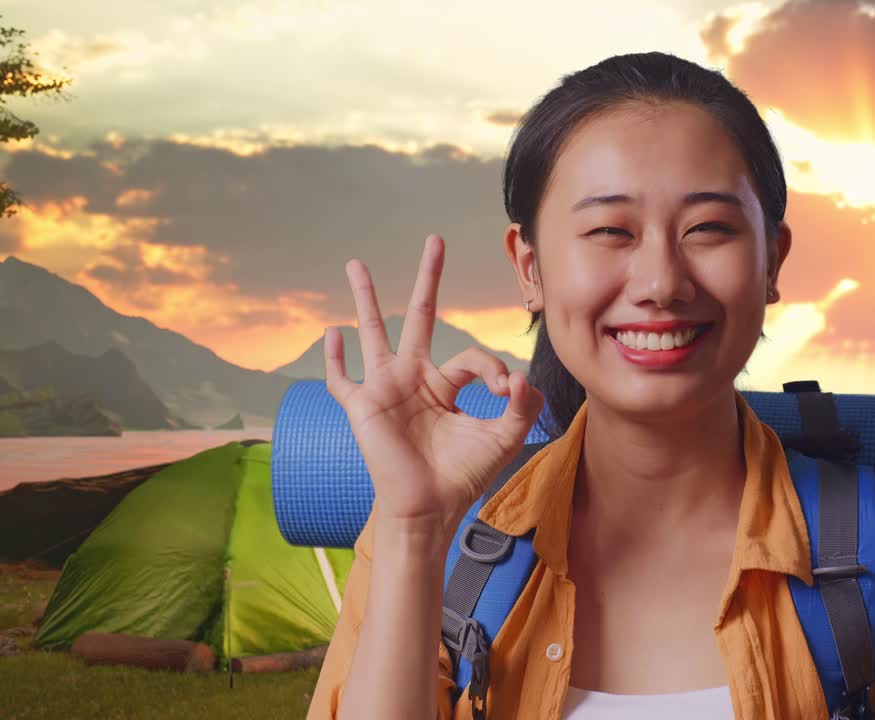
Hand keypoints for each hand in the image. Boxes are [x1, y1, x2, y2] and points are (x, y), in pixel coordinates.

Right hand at [324, 233, 544, 523]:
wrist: (429, 509)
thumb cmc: (463, 476)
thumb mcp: (503, 439)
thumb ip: (521, 407)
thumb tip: (522, 377)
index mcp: (446, 384)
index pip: (471, 357)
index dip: (493, 368)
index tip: (507, 391)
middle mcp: (415, 378)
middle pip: (421, 317)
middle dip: (428, 279)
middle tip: (435, 241)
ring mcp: (385, 389)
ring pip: (374, 333)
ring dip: (366, 298)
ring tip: (356, 264)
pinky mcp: (362, 407)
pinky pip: (342, 380)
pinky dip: (335, 359)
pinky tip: (333, 333)